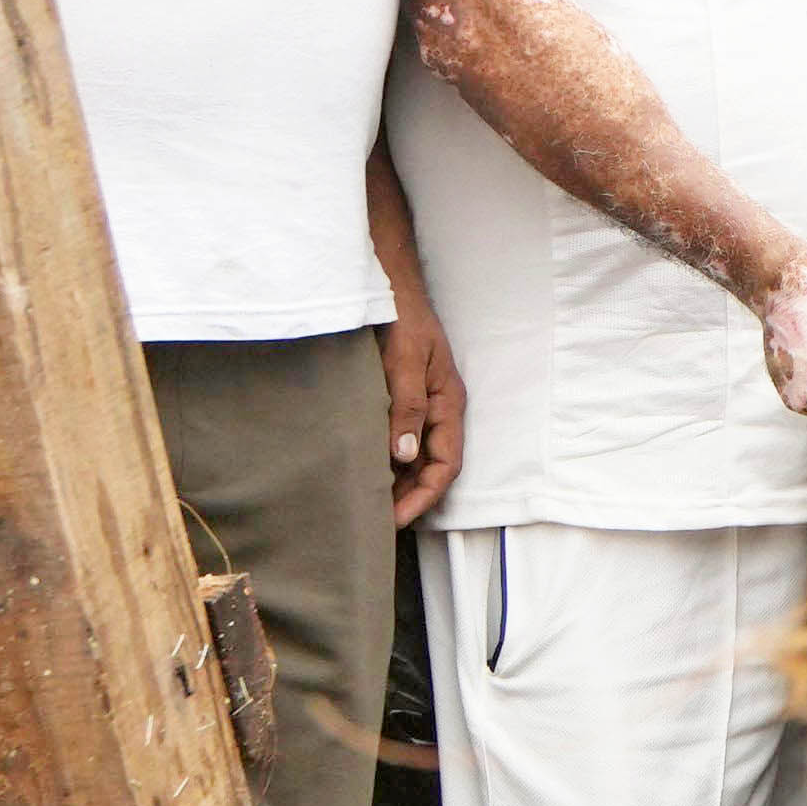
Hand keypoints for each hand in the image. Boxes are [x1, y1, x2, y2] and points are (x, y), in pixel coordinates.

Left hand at [379, 284, 464, 525]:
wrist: (386, 282)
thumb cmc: (403, 316)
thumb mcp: (406, 360)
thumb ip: (407, 406)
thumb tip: (403, 455)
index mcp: (447, 404)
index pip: (446, 465)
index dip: (424, 497)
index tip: (396, 519)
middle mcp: (435, 410)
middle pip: (428, 467)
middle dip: (407, 498)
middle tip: (374, 522)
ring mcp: (417, 405)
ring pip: (410, 457)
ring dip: (393, 482)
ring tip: (365, 504)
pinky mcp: (395, 399)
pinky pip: (393, 438)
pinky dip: (380, 459)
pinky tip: (359, 469)